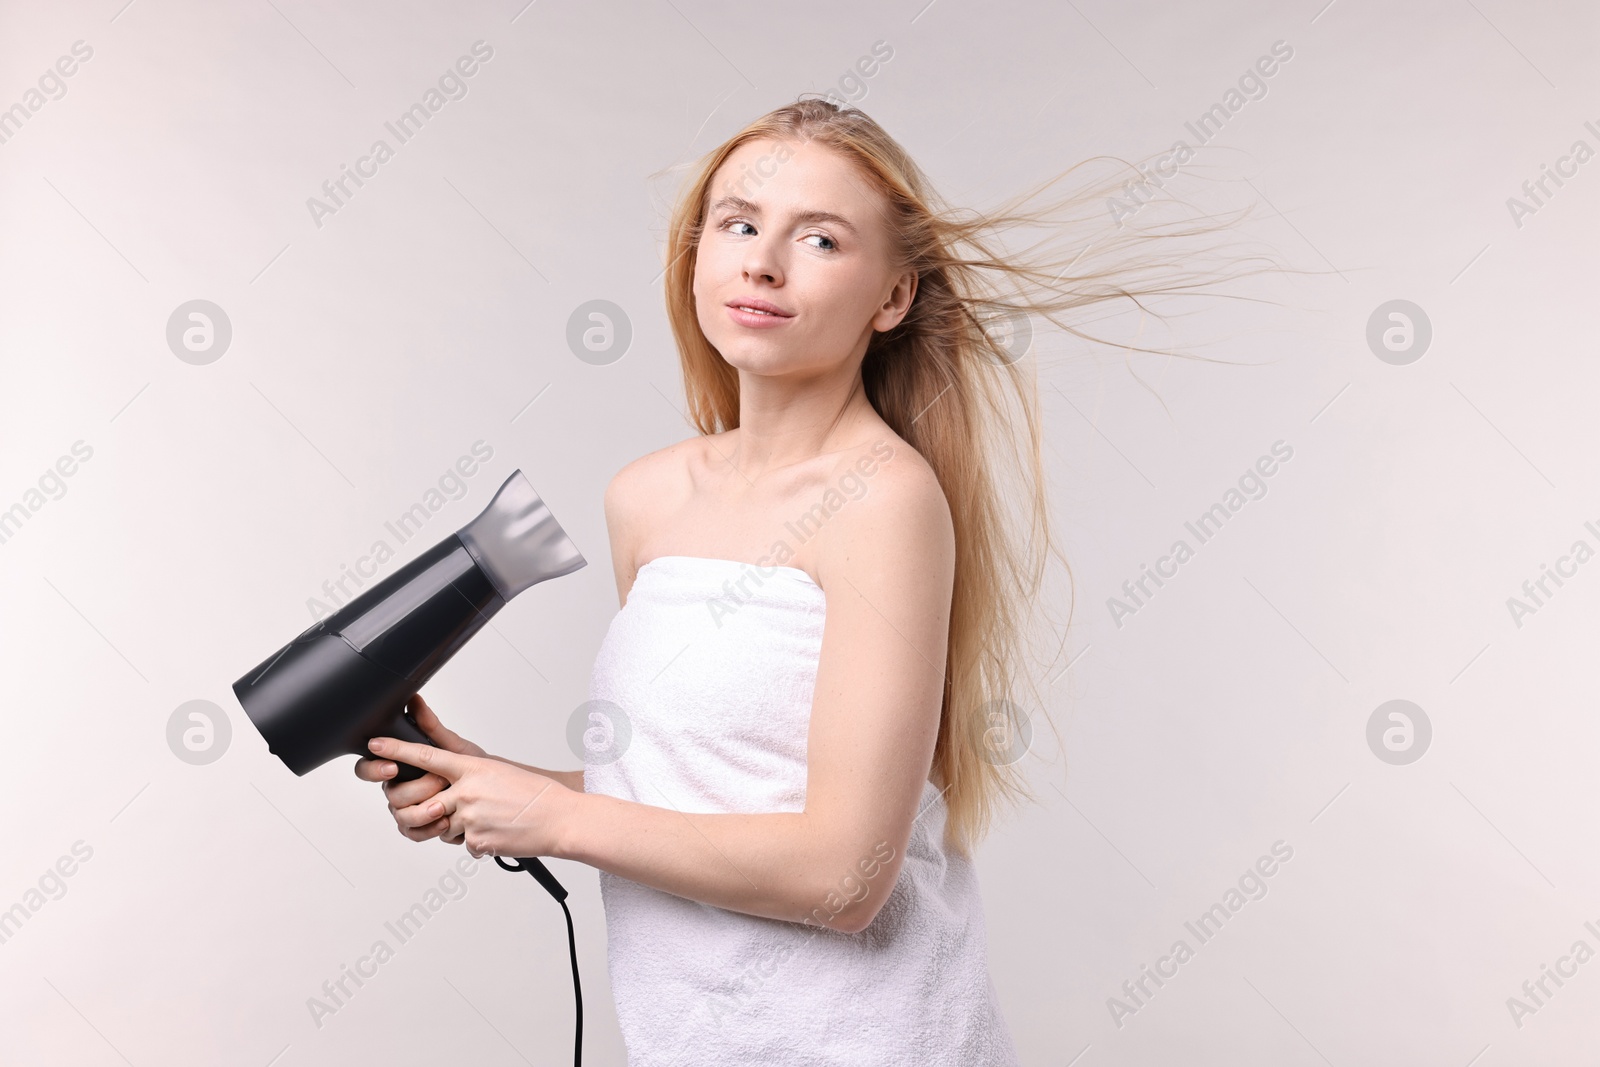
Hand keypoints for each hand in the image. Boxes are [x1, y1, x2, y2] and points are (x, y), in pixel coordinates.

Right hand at [354, 693, 486, 844]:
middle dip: (414, 789)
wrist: (490, 790)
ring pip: (400, 816)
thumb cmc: (469, 766)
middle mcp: (398, 788)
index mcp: (398, 766)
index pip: (367, 768)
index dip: (374, 769)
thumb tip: (414, 700)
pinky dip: (428, 830)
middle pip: (390, 794)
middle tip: (438, 782)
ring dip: (421, 813)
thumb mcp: (452, 745)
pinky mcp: (419, 827)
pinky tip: (444, 823)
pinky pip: (413, 833)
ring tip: (442, 807)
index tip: (392, 767)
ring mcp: (407, 809)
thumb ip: (430, 725)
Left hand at [366, 734, 574, 859]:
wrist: (562, 819)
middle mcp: (467, 791)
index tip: (375, 745)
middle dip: (438, 811)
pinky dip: (481, 842)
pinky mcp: (476, 841)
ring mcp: (470, 817)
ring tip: (494, 820)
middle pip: (428, 802)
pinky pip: (465, 845)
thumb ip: (470, 777)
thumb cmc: (537, 795)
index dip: (397, 750)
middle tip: (465, 809)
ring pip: (446, 828)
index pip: (427, 756)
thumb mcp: (500, 773)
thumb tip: (451, 788)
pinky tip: (502, 833)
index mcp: (473, 769)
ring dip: (463, 829)